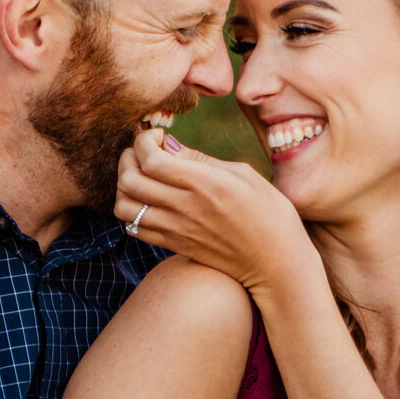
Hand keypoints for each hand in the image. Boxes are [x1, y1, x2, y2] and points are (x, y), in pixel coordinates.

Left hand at [113, 130, 321, 299]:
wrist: (276, 262)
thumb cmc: (269, 212)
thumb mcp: (243, 174)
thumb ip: (201, 159)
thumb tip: (169, 146)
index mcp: (204, 183)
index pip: (150, 159)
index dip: (143, 142)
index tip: (156, 136)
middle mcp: (185, 207)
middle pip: (129, 180)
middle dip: (128, 159)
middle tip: (143, 153)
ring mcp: (176, 230)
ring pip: (124, 207)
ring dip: (124, 187)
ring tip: (141, 177)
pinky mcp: (174, 246)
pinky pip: (134, 228)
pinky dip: (131, 210)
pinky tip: (148, 201)